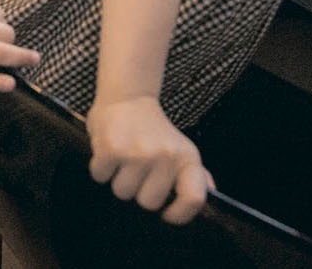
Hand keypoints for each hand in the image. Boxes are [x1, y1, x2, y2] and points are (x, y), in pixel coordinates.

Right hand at [86, 95, 209, 224]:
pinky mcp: (112, 148)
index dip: (180, 214)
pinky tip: (109, 152)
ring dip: (118, 180)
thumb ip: (195, 174)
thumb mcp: (181, 148)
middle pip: (148, 202)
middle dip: (138, 191)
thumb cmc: (154, 129)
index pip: (194, 198)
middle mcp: (165, 156)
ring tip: (123, 159)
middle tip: (137, 171)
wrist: (127, 96)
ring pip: (123, 192)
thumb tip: (210, 193)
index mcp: (186, 158)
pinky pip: (101, 177)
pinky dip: (101, 168)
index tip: (166, 214)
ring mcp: (138, 153)